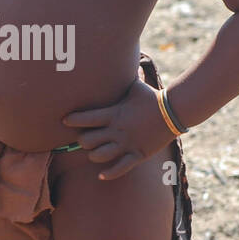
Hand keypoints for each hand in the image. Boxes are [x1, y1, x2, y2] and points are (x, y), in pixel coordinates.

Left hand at [61, 76, 175, 179]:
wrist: (174, 111)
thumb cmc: (152, 96)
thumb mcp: (134, 86)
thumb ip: (121, 81)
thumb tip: (116, 63)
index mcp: (114, 114)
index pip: (85, 118)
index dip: (72, 120)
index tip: (64, 121)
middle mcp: (117, 130)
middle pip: (88, 141)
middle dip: (83, 141)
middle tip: (83, 139)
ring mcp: (127, 144)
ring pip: (100, 156)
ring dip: (93, 155)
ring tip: (93, 153)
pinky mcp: (138, 154)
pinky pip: (120, 169)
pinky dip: (109, 174)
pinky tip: (101, 175)